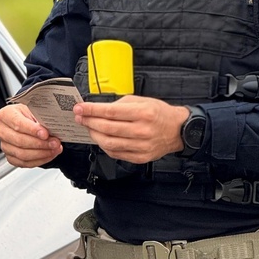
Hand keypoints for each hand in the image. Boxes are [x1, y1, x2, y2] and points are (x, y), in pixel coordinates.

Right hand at [0, 103, 61, 167]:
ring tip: (54, 149)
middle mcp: (2, 131)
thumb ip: (40, 119)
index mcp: (6, 115)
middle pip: (20, 141)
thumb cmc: (29, 115)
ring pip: (22, 154)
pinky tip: (48, 155)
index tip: (45, 134)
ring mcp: (5, 145)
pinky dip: (39, 160)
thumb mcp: (35, 111)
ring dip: (41, 153)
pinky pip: (24, 163)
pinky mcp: (10, 157)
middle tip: (54, 143)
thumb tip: (50, 129)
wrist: (28, 123)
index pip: (18, 124)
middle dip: (40, 143)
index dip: (32, 130)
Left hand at [73, 95, 187, 163]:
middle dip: (89, 122)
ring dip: (94, 135)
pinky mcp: (140, 157)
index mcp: (143, 113)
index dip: (91, 110)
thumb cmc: (159, 113)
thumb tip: (97, 109)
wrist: (178, 130)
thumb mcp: (141, 101)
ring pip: (109, 143)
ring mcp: (141, 146)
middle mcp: (142, 131)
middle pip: (107, 128)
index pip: (110, 112)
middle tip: (80, 117)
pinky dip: (104, 146)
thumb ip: (119, 104)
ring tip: (88, 127)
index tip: (79, 108)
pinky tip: (100, 138)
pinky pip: (116, 153)